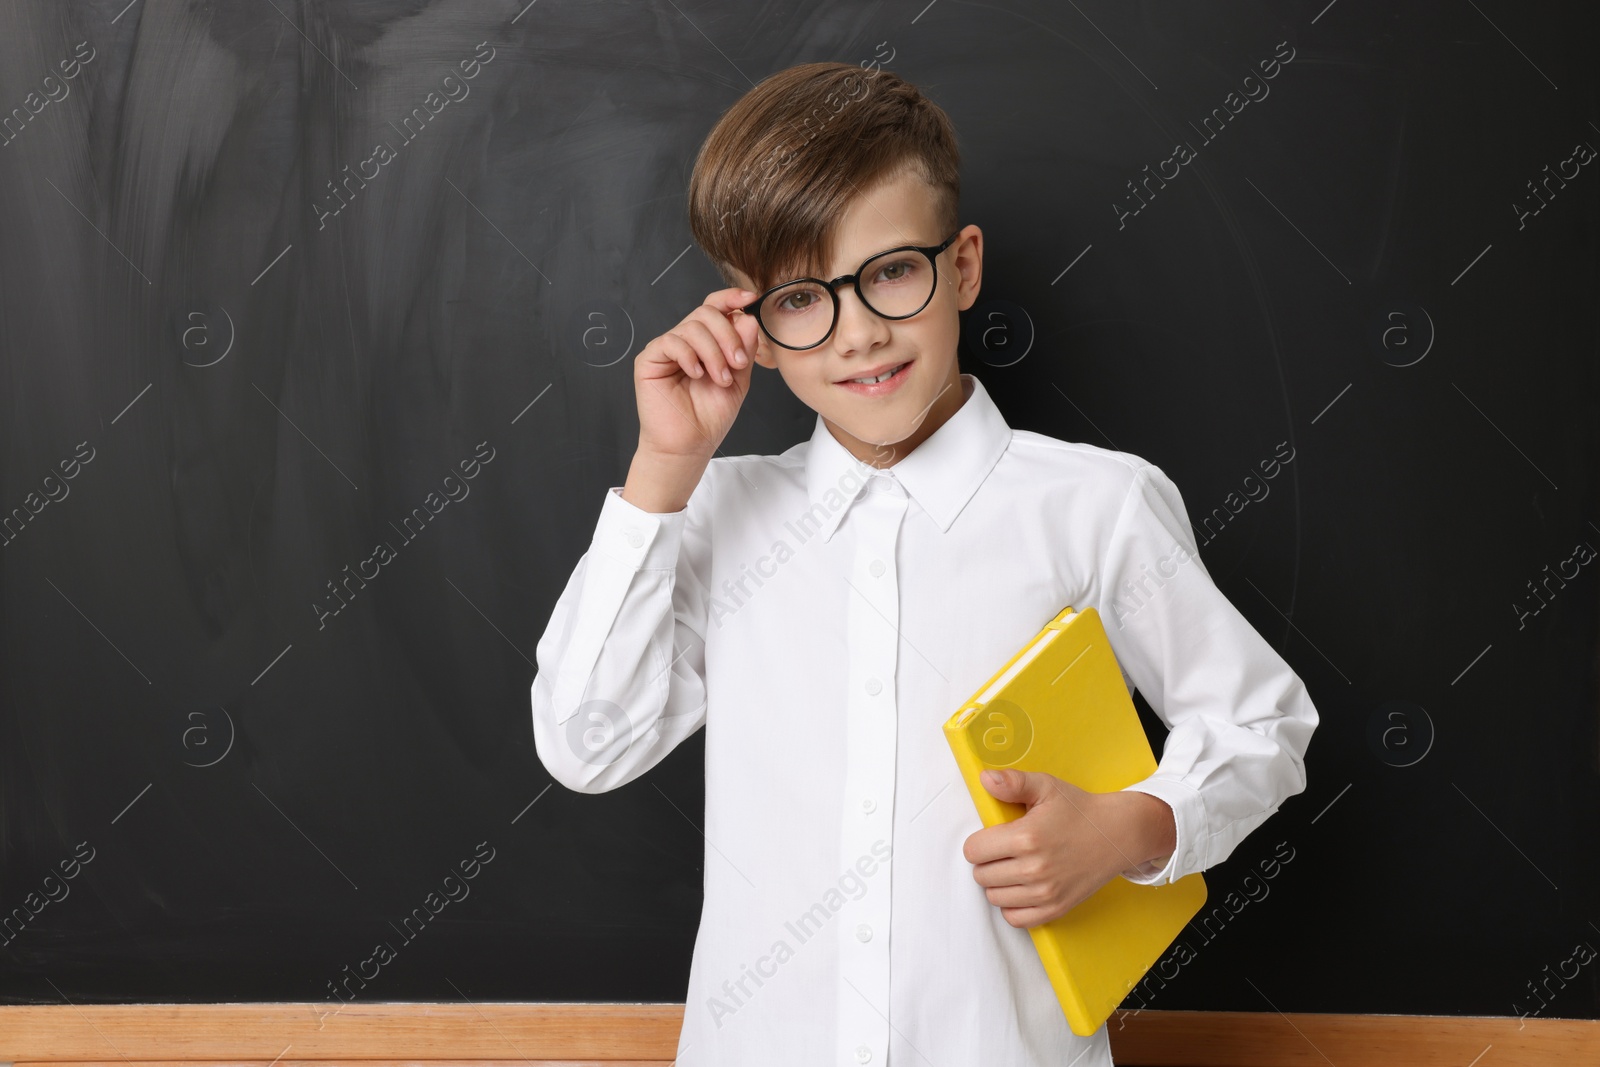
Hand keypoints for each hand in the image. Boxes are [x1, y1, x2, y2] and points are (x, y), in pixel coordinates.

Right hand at [633, 287, 762, 460]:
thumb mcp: (738, 379)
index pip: (715, 307)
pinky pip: (671, 341)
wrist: (689, 445)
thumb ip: (743, 349)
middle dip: (727, 335)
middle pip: (706, 312)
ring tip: (720, 379)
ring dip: (713, 352)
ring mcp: (667, 349)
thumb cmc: (710, 416)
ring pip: (692, 326)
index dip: (731, 298)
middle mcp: (685, 341)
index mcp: (706, 342)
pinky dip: (689, 356)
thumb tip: (747, 318)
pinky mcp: (650, 360)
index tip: (751, 299)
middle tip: (737, 364)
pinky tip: (696, 375)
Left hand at [962, 769, 1174, 928]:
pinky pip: (1015, 918)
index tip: (993, 837)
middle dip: (987, 862)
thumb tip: (984, 778)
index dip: (979, 842)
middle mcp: (1034, 868)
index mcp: (1026, 837)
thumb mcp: (1045, 787)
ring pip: (994, 897)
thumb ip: (1012, 782)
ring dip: (998, 883)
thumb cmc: (1079, 809)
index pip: (973, 851)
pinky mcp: (1056, 908)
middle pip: (981, 876)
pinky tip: (1021, 887)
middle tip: (1005, 850)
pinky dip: (1012, 905)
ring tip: (1014, 866)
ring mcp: (1046, 892)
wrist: (1117, 833)